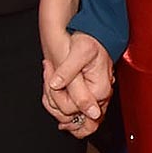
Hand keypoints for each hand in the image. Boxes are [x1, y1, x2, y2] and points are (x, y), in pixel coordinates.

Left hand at [40, 21, 112, 136]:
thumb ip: (73, 79)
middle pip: (74, 120)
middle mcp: (101, 97)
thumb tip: (74, 102)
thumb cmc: (88, 39)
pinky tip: (54, 88)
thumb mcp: (78, 54)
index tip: (51, 78)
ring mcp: (96, 98)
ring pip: (73, 118)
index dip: (55, 97)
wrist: (92, 32)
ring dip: (55, 101)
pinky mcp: (91, 95)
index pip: (71, 109)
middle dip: (54, 102)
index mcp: (100, 90)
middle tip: (50, 80)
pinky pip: (76, 111)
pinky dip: (60, 102)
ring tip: (51, 78)